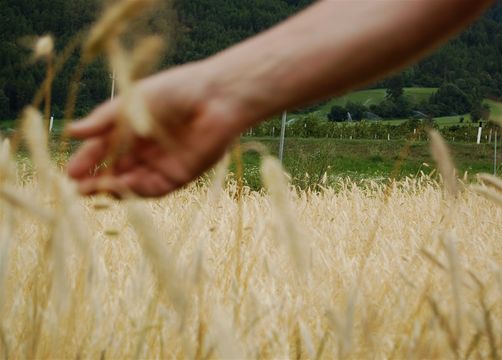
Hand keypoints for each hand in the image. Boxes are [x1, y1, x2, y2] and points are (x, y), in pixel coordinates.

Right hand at [67, 62, 248, 196]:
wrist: (215, 98)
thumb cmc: (175, 91)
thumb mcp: (133, 102)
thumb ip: (105, 120)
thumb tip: (72, 132)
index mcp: (131, 130)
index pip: (103, 151)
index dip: (86, 162)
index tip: (70, 172)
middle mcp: (144, 150)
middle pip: (115, 171)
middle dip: (95, 181)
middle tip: (77, 188)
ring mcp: (161, 164)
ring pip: (132, 184)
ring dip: (112, 189)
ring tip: (92, 189)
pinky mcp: (179, 175)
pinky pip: (154, 189)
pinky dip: (136, 191)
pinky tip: (121, 186)